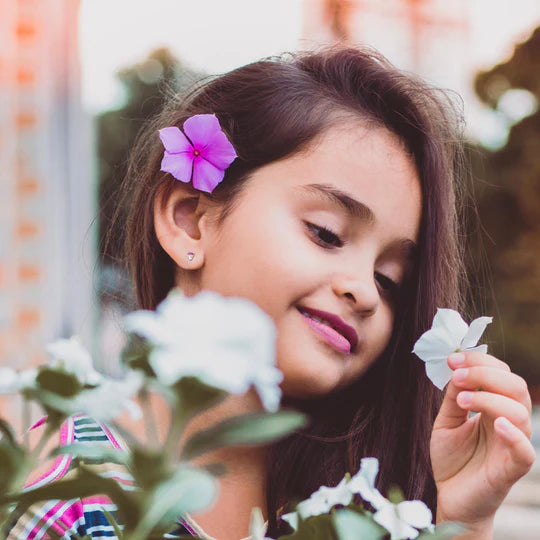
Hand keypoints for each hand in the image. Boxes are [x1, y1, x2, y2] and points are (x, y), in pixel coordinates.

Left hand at [430, 351, 534, 534]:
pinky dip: (513, 434)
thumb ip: (453, 397)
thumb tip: (458, 369)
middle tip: (458, 375)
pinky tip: (496, 424)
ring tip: (461, 400)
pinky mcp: (512, 468)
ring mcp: (512, 444)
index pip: (500, 373)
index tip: (453, 360)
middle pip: (515, 385)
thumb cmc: (453, 459)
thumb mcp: (446, 421)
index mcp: (494, 407)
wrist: (450, 497)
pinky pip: (524, 450)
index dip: (479, 361)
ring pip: (519, 411)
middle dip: (485, 373)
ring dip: (489, 397)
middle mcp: (508, 422)